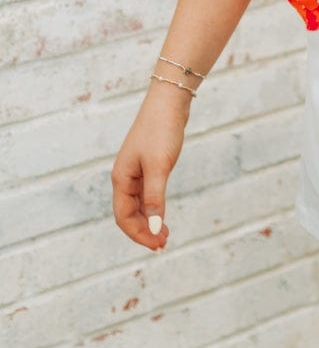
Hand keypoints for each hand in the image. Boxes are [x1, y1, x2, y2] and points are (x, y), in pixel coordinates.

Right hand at [111, 84, 190, 249]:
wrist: (168, 102)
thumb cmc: (161, 131)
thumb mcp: (159, 167)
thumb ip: (155, 198)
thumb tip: (153, 227)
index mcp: (121, 179)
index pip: (124, 217)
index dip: (139, 235)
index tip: (158, 245)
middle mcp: (125, 177)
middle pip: (128, 214)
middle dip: (143, 231)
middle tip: (163, 244)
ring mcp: (135, 170)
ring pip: (137, 205)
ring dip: (148, 221)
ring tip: (164, 234)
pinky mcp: (147, 164)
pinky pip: (145, 194)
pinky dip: (153, 207)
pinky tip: (162, 214)